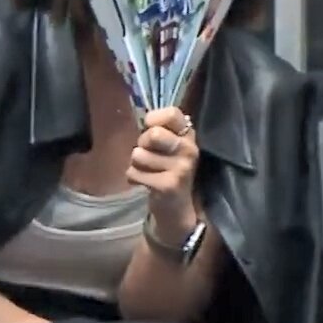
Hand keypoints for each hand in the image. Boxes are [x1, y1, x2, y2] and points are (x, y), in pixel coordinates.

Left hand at [128, 106, 200, 233]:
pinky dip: (134, 178)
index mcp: (188, 136)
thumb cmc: (164, 170)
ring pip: (138, 155)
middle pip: (153, 134)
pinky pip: (133, 173)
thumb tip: (147, 120)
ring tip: (148, 172)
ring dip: (136, 164)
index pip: (172, 114)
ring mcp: (181, 168)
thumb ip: (157, 131)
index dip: (154, 119)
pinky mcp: (168, 185)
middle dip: (142, 144)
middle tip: (149, 156)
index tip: (150, 128)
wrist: (175, 208)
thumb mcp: (166, 147)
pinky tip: (146, 184)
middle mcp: (189, 150)